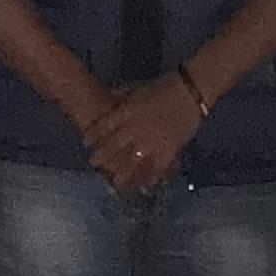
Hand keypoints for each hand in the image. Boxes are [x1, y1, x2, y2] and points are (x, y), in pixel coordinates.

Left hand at [85, 75, 205, 195]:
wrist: (189, 93)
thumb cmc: (162, 87)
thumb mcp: (136, 88)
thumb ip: (121, 95)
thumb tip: (108, 95)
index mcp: (127, 112)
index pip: (105, 126)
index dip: (94, 135)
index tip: (85, 142)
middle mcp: (135, 129)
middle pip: (114, 147)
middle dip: (102, 157)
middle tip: (93, 165)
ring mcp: (151, 142)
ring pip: (131, 163)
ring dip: (121, 175)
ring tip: (113, 184)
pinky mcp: (168, 152)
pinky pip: (155, 170)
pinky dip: (149, 180)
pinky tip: (143, 188)